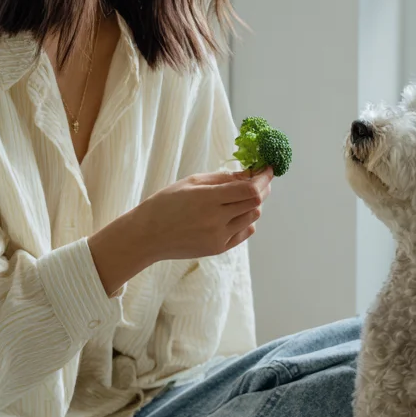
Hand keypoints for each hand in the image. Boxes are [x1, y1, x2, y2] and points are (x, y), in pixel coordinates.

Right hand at [136, 167, 273, 260]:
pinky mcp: (218, 248)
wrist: (147, 236)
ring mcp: (218, 236)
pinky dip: (246, 220)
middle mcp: (216, 219)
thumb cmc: (165, 204)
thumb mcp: (190, 182)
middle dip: (262, 188)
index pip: (249, 189)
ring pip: (252, 217)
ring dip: (253, 204)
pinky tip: (235, 213)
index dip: (263, 178)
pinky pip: (244, 232)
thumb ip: (222, 178)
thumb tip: (248, 173)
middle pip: (255, 203)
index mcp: (207, 198)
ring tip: (242, 195)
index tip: (268, 168)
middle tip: (261, 178)